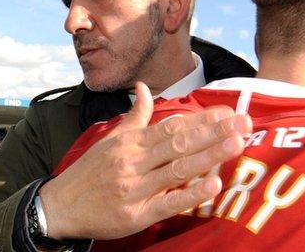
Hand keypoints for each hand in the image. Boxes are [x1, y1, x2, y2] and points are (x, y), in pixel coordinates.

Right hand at [38, 82, 250, 239]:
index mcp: (131, 142)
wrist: (60, 207)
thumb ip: (135, 116)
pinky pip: (168, 203)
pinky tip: (213, 185)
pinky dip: (190, 194)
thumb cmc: (91, 171)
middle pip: (180, 143)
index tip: (228, 111)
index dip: (202, 118)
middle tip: (244, 123)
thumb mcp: (110, 139)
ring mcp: (136, 188)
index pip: (173, 125)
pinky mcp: (137, 215)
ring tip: (236, 145)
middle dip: (215, 132)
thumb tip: (144, 88)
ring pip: (178, 169)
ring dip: (209, 156)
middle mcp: (135, 161)